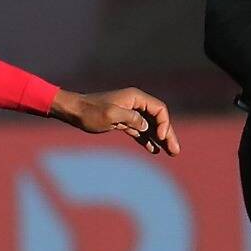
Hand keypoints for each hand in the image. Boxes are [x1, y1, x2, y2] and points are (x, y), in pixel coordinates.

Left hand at [51, 88, 178, 155]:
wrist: (74, 111)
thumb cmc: (90, 112)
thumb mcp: (110, 114)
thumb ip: (131, 118)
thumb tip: (146, 126)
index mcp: (135, 98)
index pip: (159, 109)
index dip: (164, 124)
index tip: (159, 138)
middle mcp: (135, 104)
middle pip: (158, 119)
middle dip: (168, 135)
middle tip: (176, 151)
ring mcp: (130, 113)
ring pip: (151, 127)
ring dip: (161, 139)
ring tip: (171, 153)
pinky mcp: (123, 122)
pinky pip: (140, 131)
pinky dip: (147, 140)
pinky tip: (154, 150)